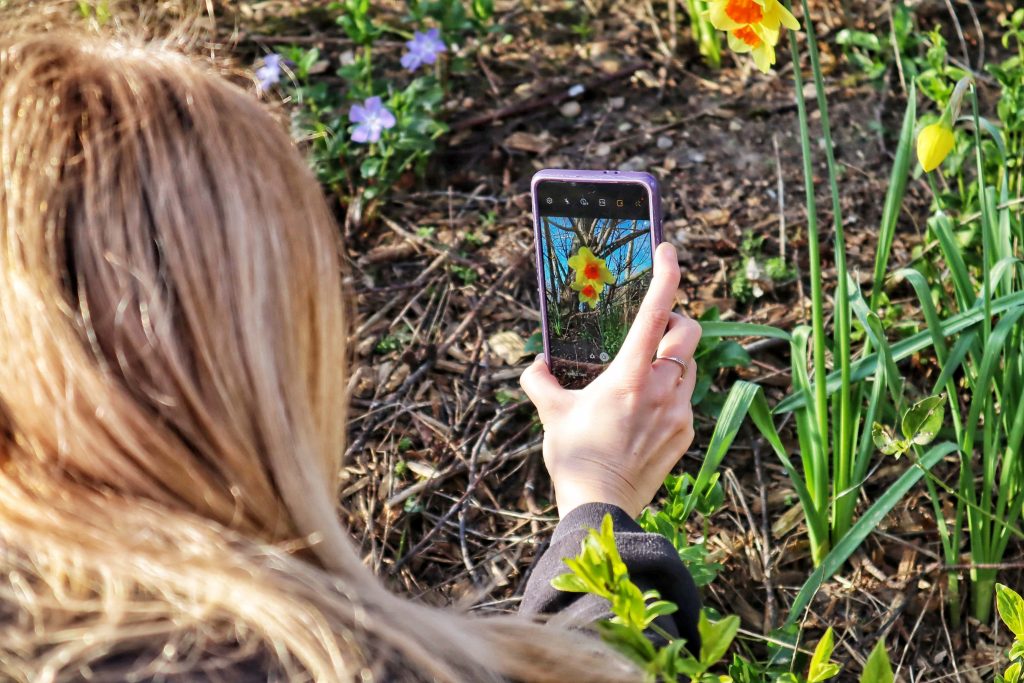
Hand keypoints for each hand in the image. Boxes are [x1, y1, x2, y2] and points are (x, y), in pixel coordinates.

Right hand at [520, 243, 700, 517]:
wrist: (601, 504)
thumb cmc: (574, 455)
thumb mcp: (551, 411)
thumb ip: (539, 380)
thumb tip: (535, 365)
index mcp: (629, 374)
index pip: (657, 311)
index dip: (667, 274)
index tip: (667, 251)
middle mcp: (661, 387)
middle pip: (690, 331)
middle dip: (677, 319)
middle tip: (656, 327)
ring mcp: (679, 411)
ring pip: (691, 365)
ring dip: (674, 358)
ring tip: (646, 373)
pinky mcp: (686, 433)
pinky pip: (687, 399)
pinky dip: (672, 393)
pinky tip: (647, 411)